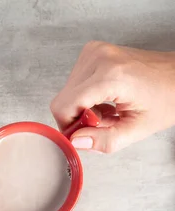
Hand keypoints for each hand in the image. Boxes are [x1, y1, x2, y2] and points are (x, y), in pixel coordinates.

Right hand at [51, 41, 174, 152]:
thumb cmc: (166, 97)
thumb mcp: (138, 128)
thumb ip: (104, 141)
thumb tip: (76, 142)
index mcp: (110, 77)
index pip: (63, 106)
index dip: (68, 125)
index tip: (86, 133)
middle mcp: (99, 58)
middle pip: (63, 100)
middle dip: (78, 117)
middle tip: (103, 122)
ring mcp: (95, 51)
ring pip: (66, 92)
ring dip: (81, 107)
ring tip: (107, 109)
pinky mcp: (93, 51)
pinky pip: (74, 82)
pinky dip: (85, 96)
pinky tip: (104, 99)